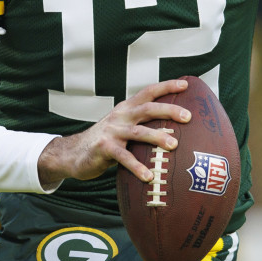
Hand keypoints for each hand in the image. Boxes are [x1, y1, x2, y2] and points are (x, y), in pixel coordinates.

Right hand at [38, 79, 193, 188]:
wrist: (73, 153)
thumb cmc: (106, 142)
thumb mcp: (123, 127)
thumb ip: (141, 126)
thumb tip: (175, 132)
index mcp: (127, 108)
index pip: (149, 92)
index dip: (167, 86)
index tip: (185, 84)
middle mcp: (120, 115)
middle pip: (148, 108)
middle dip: (169, 110)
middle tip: (188, 116)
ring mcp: (112, 131)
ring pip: (138, 132)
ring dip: (157, 137)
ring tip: (174, 145)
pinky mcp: (104, 148)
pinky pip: (124, 157)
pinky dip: (137, 166)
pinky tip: (149, 176)